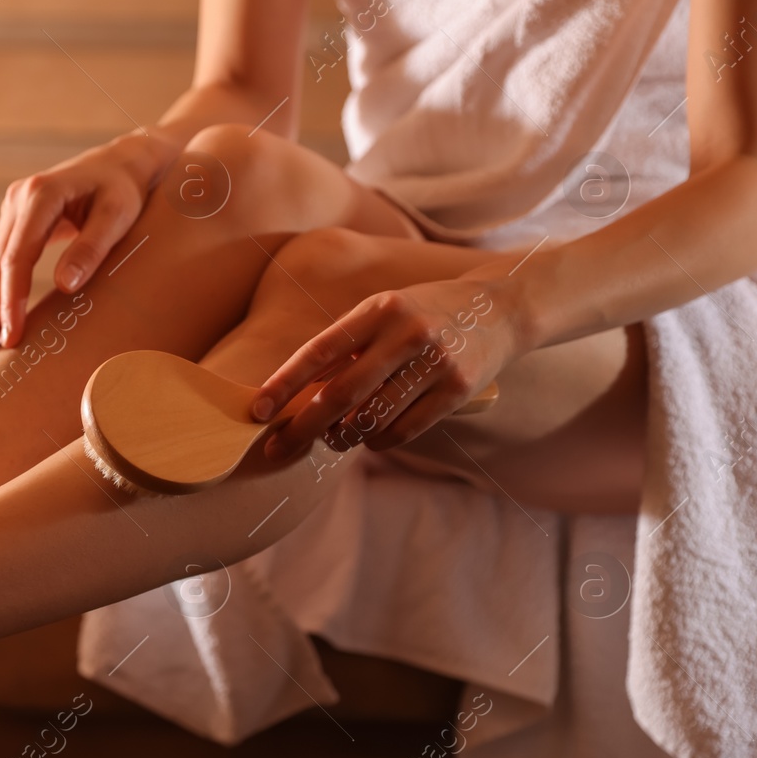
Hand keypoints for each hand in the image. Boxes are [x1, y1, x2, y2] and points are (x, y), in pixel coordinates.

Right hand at [0, 131, 180, 360]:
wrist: (121, 164)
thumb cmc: (125, 189)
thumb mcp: (118, 215)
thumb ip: (92, 247)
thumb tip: (65, 285)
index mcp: (41, 194)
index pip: (18, 255)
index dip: (12, 298)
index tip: (13, 334)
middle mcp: (18, 199)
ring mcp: (14, 210)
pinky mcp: (17, 222)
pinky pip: (2, 263)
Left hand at [251, 275, 527, 456]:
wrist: (500, 310)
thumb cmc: (424, 315)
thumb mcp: (385, 311)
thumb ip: (348, 345)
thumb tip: (298, 395)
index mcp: (379, 308)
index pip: (319, 350)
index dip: (284, 383)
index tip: (256, 410)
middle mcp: (407, 333)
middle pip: (342, 394)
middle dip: (303, 427)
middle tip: (276, 449)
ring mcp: (435, 363)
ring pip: (371, 419)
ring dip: (341, 438)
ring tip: (330, 440)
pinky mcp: (457, 391)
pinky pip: (403, 431)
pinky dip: (377, 441)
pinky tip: (368, 438)